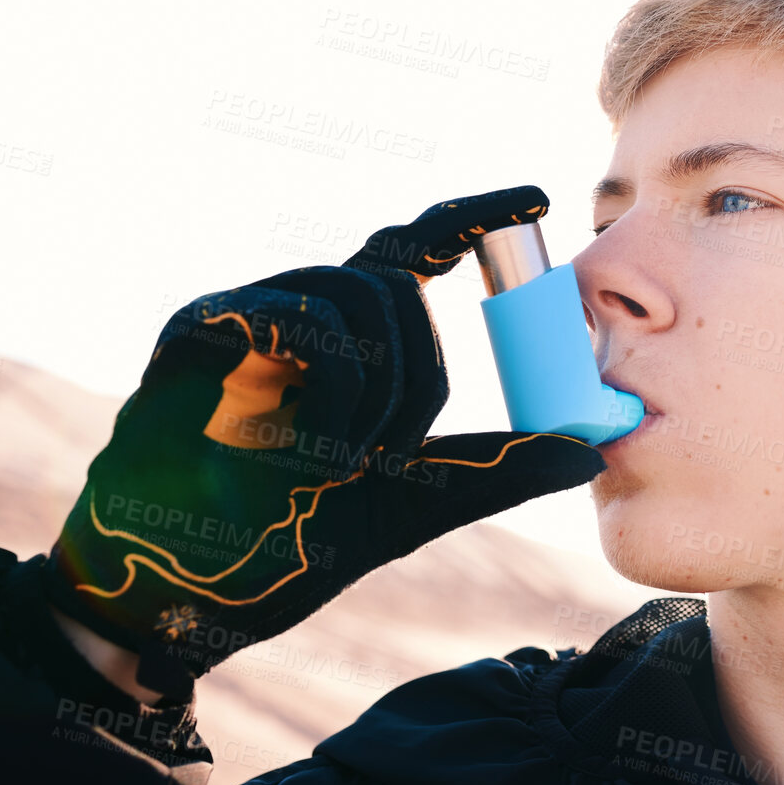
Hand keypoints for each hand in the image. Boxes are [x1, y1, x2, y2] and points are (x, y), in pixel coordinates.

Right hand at [44, 186, 603, 692]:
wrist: (191, 587)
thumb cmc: (287, 541)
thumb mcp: (414, 505)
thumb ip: (497, 472)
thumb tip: (592, 452)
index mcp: (350, 340)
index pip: (416, 249)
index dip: (473, 216)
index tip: (536, 197)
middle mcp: (302, 309)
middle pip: (400, 286)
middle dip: (415, 382)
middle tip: (372, 462)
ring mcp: (250, 309)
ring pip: (362, 297)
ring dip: (371, 400)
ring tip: (326, 467)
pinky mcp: (204, 322)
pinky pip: (308, 318)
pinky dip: (328, 398)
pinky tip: (296, 455)